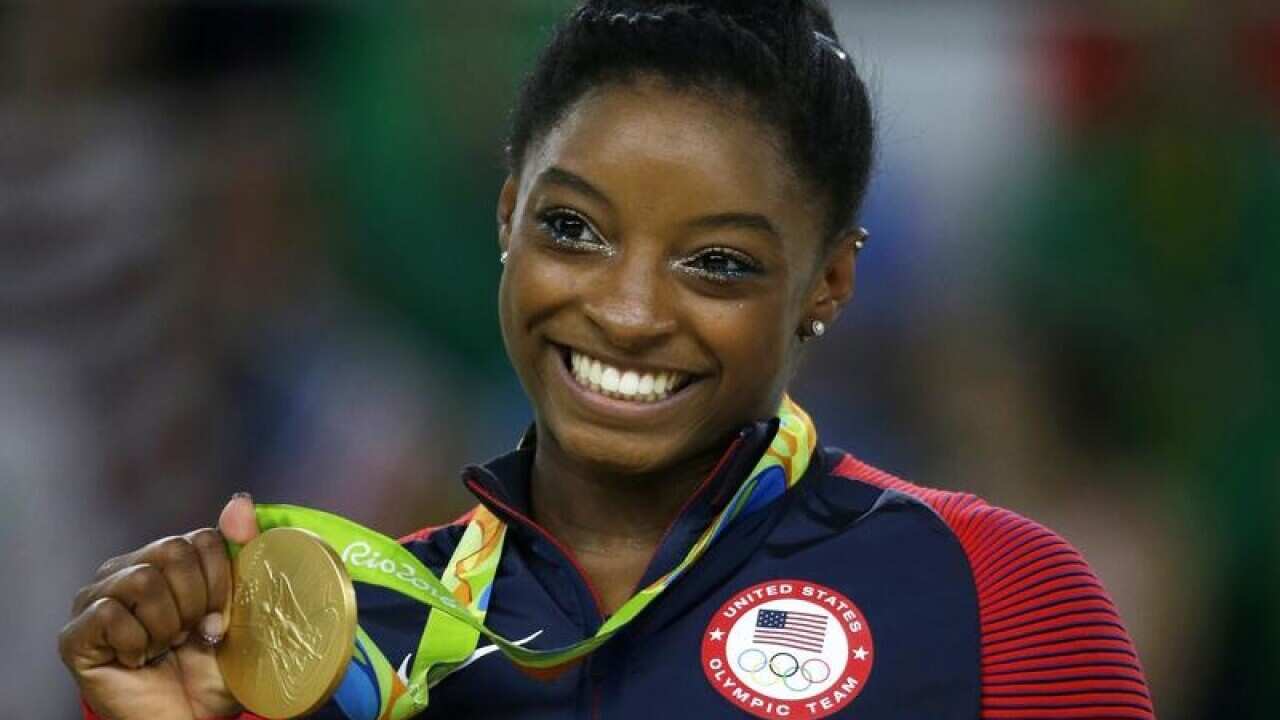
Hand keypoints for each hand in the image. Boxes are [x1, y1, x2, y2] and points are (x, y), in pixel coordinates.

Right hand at [59, 494, 260, 719]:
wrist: (190, 719)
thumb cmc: (212, 666)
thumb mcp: (242, 607)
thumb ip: (242, 550)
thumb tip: (239, 500)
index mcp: (164, 559)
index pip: (200, 538)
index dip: (220, 583)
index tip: (219, 618)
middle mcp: (125, 570)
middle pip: (172, 551)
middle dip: (196, 602)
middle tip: (190, 635)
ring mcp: (95, 599)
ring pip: (142, 580)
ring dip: (167, 625)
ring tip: (165, 648)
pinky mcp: (75, 633)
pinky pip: (111, 614)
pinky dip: (138, 644)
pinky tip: (139, 660)